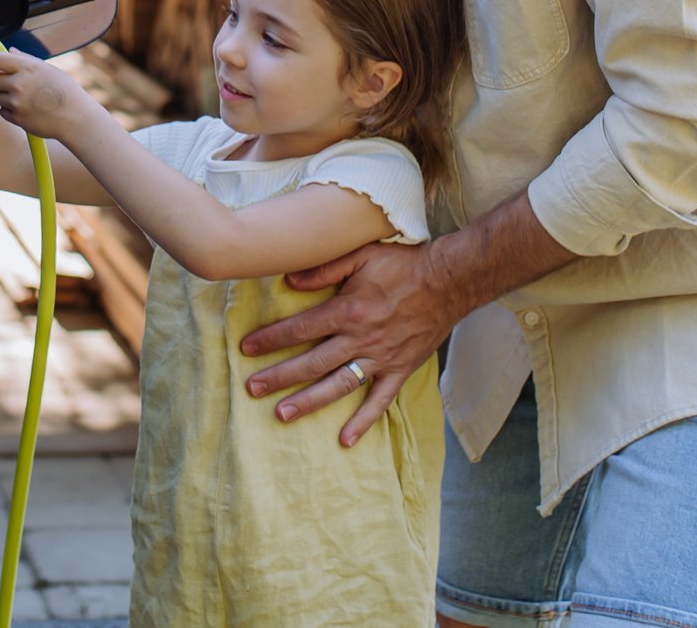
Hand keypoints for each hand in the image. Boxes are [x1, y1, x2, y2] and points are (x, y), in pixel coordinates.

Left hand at [0, 49, 98, 143]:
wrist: (76, 118)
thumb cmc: (65, 92)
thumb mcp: (49, 70)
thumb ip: (26, 60)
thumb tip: (9, 51)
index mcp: (28, 67)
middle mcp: (19, 84)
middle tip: (3, 80)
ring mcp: (17, 102)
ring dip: (4, 96)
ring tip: (23, 97)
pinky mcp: (17, 118)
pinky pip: (3, 111)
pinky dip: (11, 111)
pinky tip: (27, 109)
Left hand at [239, 239, 465, 447]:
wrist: (450, 281)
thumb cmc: (405, 264)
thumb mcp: (362, 254)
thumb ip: (325, 268)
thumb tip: (289, 279)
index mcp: (349, 310)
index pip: (301, 328)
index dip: (271, 338)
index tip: (246, 348)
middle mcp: (361, 339)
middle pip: (312, 362)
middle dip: (279, 376)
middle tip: (252, 388)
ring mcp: (381, 358)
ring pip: (339, 385)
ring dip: (309, 402)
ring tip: (282, 414)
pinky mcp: (400, 370)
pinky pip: (379, 401)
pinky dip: (363, 422)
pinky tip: (345, 441)